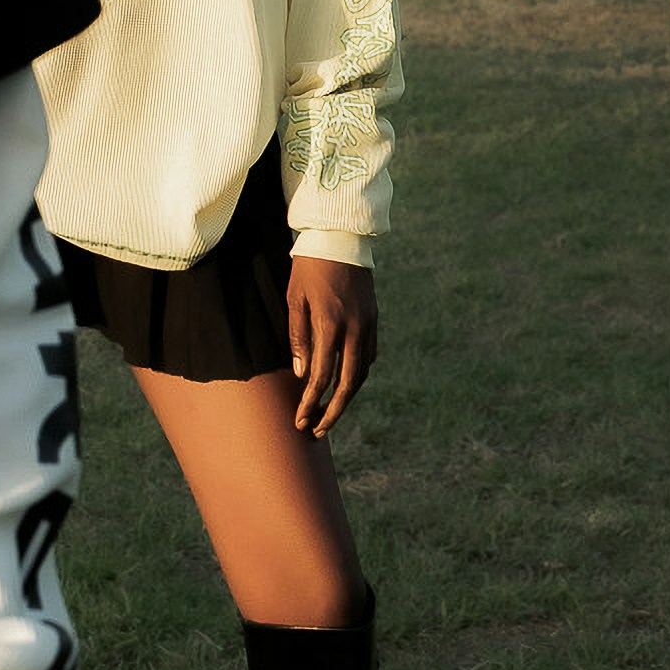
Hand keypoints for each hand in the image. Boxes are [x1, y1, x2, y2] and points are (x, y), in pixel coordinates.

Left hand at [286, 256, 377, 436]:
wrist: (341, 237)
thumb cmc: (309, 266)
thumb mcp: (295, 299)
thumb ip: (298, 338)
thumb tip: (302, 375)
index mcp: (330, 323)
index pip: (322, 376)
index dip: (310, 402)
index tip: (300, 421)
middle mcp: (354, 329)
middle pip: (347, 384)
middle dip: (331, 412)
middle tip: (317, 431)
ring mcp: (368, 325)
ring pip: (361, 374)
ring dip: (346, 398)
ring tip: (330, 414)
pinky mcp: (374, 320)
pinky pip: (369, 357)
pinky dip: (357, 376)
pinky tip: (345, 385)